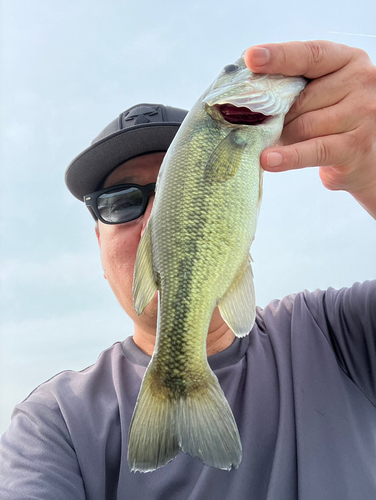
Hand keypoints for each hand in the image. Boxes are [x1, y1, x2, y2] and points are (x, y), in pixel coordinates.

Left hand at [244, 40, 375, 218]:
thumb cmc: (333, 119)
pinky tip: (268, 159)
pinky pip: (313, 150)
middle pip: (301, 98)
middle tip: (266, 125)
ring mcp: (362, 114)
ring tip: (278, 141)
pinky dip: (288, 156)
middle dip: (278, 115)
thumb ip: (294, 86)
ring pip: (303, 125)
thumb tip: (252, 96)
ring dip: (284, 137)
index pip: (310, 55)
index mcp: (347, 60)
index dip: (279, 57)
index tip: (253, 58)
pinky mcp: (356, 145)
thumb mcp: (319, 92)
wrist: (362, 155)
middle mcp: (361, 82)